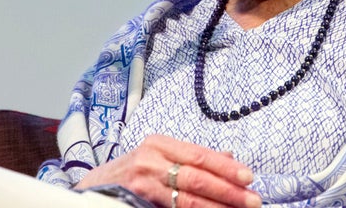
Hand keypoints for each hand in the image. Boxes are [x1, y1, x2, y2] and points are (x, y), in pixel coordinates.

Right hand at [74, 134, 261, 207]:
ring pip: (186, 199)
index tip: (249, 177)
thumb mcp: (159, 156)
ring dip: (216, 207)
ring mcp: (141, 183)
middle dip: (227, 190)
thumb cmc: (132, 171)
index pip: (199, 155)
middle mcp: (149, 160)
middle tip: (252, 199)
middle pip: (196, 177)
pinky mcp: (135, 202)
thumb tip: (229, 159)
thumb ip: (191, 158)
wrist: (92, 187)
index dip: (225, 167)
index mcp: (159, 143)